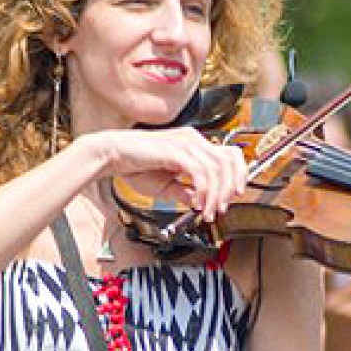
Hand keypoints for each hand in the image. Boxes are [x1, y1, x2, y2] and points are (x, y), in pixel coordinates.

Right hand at [77, 127, 248, 223]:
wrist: (112, 155)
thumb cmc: (134, 166)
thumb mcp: (166, 184)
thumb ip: (185, 191)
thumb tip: (202, 202)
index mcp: (193, 143)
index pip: (229, 154)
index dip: (238, 175)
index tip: (233, 196)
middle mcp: (193, 139)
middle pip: (229, 160)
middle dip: (230, 188)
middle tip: (222, 208)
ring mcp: (185, 143)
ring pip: (217, 169)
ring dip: (215, 195)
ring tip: (207, 211)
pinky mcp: (175, 151)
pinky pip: (200, 173)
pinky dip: (203, 191)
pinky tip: (196, 203)